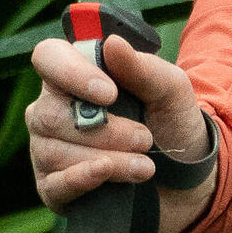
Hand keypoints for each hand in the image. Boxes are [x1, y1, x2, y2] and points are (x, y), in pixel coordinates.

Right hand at [25, 27, 211, 210]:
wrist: (185, 176)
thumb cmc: (169, 121)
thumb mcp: (169, 89)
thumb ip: (142, 68)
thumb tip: (112, 44)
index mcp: (72, 76)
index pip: (48, 59)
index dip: (72, 74)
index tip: (110, 94)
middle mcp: (51, 111)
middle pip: (52, 114)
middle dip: (106, 131)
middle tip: (145, 139)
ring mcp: (46, 150)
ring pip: (56, 152)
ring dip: (109, 159)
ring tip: (145, 166)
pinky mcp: (54, 188)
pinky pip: (54, 184)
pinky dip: (80, 179)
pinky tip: (104, 173)